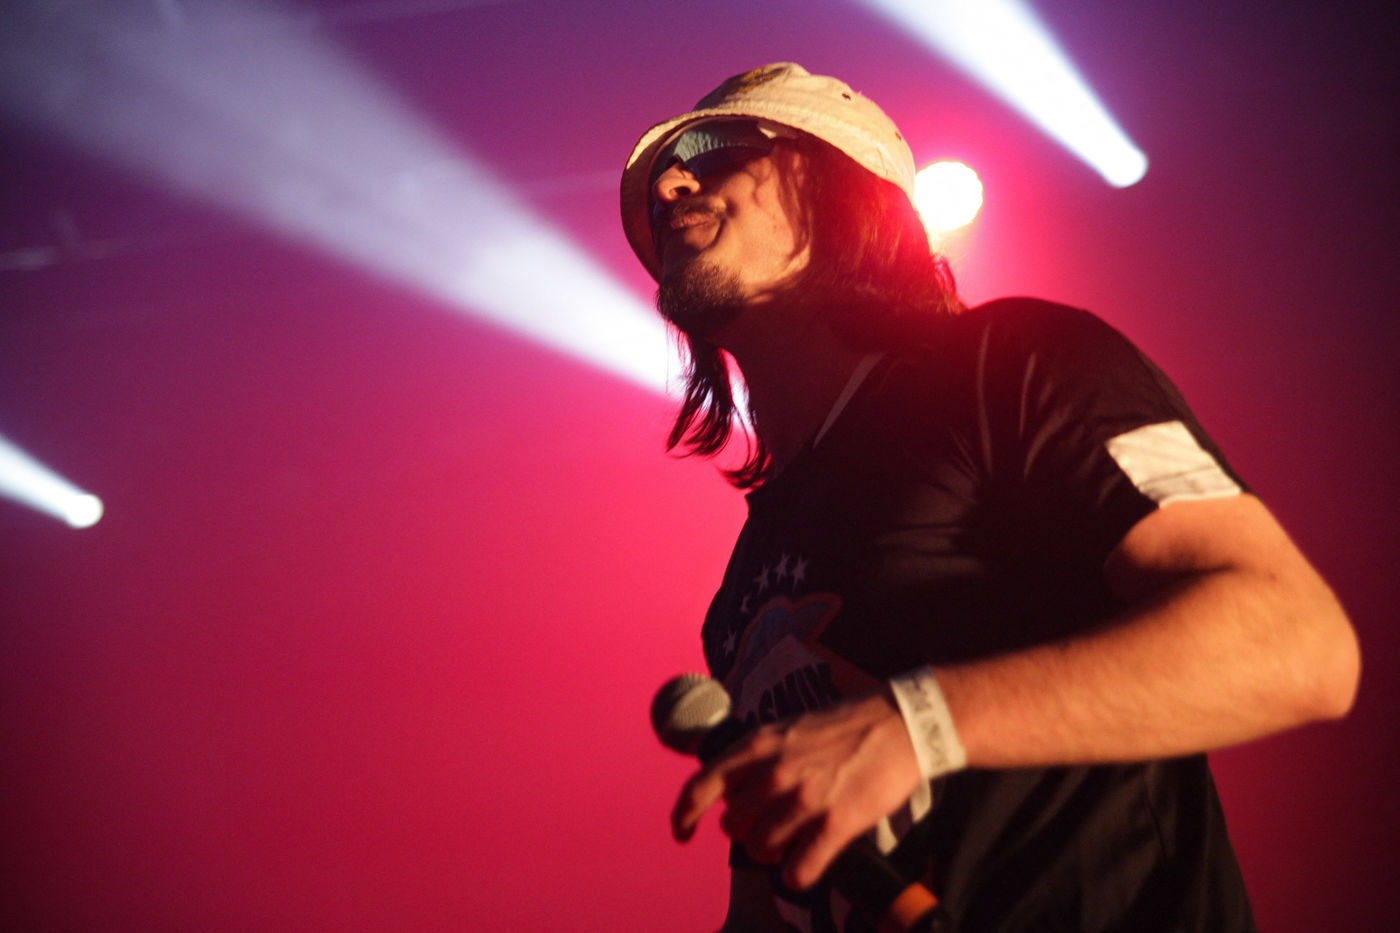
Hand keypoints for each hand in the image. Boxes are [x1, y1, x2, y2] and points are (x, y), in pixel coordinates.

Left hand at [672, 690, 921, 890]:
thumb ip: (759, 756)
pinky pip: (798, 870)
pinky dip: (797, 874)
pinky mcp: (835, 824)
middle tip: (767, 825)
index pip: (701, 785)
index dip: (684, 814)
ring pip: (761, 850)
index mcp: (759, 744)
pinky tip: (805, 866)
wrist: (901, 723)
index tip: (681, 833)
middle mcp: (774, 773)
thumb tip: (736, 787)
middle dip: (745, 830)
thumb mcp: (789, 728)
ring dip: (772, 852)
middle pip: (732, 826)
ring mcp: (804, 800)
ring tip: (790, 842)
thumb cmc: (847, 725)